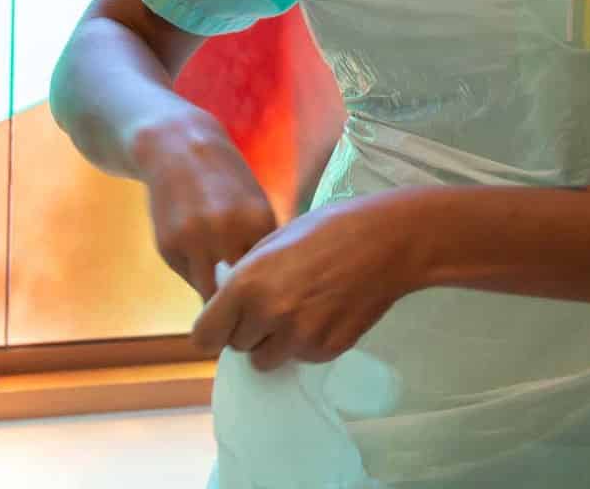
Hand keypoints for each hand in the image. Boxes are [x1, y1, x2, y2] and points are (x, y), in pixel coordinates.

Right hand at [133, 113, 277, 300]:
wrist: (177, 148)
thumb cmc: (224, 179)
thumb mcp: (254, 202)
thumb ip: (262, 241)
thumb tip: (271, 288)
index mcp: (258, 220)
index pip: (273, 274)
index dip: (272, 293)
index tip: (272, 303)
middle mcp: (227, 231)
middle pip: (243, 291)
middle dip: (246, 307)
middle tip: (249, 316)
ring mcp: (194, 240)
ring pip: (211, 294)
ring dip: (218, 303)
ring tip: (226, 305)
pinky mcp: (168, 247)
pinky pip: (188, 278)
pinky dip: (196, 277)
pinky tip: (199, 261)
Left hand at [190, 190, 432, 371]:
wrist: (385, 242)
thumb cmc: (326, 230)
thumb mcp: (271, 242)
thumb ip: (244, 278)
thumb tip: (227, 305)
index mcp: (247, 285)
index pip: (204, 336)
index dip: (213, 330)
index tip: (224, 322)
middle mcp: (269, 316)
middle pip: (237, 348)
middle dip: (248, 330)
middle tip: (271, 305)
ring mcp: (300, 338)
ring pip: (267, 360)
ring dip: (274, 343)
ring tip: (298, 310)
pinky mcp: (327, 350)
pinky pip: (301, 357)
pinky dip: (306, 343)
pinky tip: (324, 312)